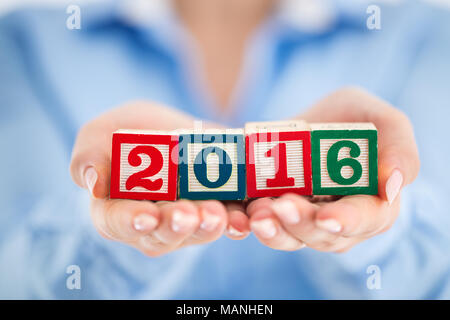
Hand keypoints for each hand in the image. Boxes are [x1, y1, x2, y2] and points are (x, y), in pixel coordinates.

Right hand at [70, 102, 249, 256]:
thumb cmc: (131, 132)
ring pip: (195, 234)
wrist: (174, 129)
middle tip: (188, 214)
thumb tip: (92, 182)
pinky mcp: (215, 214)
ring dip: (207, 226)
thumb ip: (90, 154)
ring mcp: (185, 223)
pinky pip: (226, 224)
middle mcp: (151, 225)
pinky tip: (243, 218)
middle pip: (161, 235)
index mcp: (116, 210)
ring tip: (217, 213)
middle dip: (175, 225)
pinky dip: (235, 223)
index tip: (146, 216)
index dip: (131, 221)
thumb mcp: (104, 132)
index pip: (117, 223)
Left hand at [248, 87, 419, 251]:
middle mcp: (338, 221)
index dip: (348, 221)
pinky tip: (242, 216)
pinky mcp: (274, 215)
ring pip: (292, 237)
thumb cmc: (351, 121)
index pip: (367, 219)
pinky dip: (253, 224)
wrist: (310, 125)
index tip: (328, 218)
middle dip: (303, 223)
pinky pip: (265, 227)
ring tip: (258, 214)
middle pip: (324, 236)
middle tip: (283, 206)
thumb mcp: (381, 119)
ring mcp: (304, 221)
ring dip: (275, 229)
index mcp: (372, 202)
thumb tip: (394, 182)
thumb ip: (397, 144)